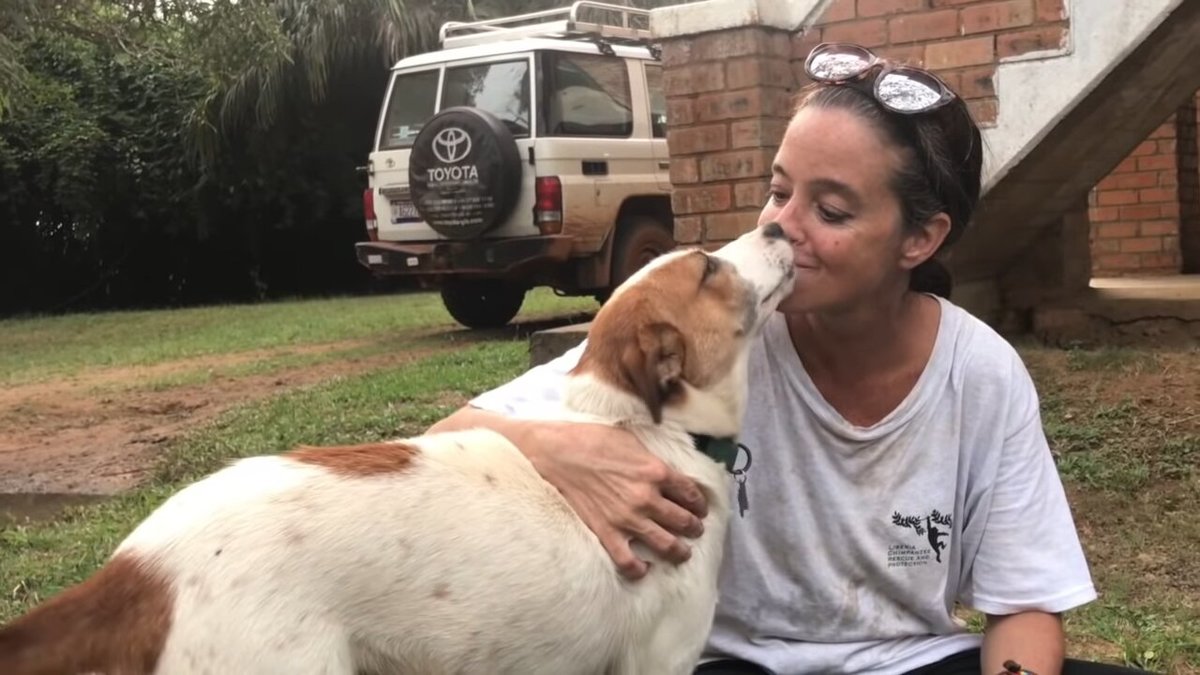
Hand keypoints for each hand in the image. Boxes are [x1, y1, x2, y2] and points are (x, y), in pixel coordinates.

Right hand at [522, 421, 708, 579]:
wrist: (556, 453)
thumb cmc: (591, 439)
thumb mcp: (631, 440)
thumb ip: (652, 460)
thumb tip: (666, 472)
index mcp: (656, 471)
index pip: (690, 493)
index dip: (700, 503)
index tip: (700, 509)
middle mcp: (647, 498)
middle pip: (684, 521)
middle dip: (694, 527)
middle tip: (695, 530)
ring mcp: (627, 519)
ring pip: (666, 545)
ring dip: (680, 551)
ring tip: (682, 553)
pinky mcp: (607, 533)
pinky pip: (629, 562)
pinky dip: (640, 570)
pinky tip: (645, 568)